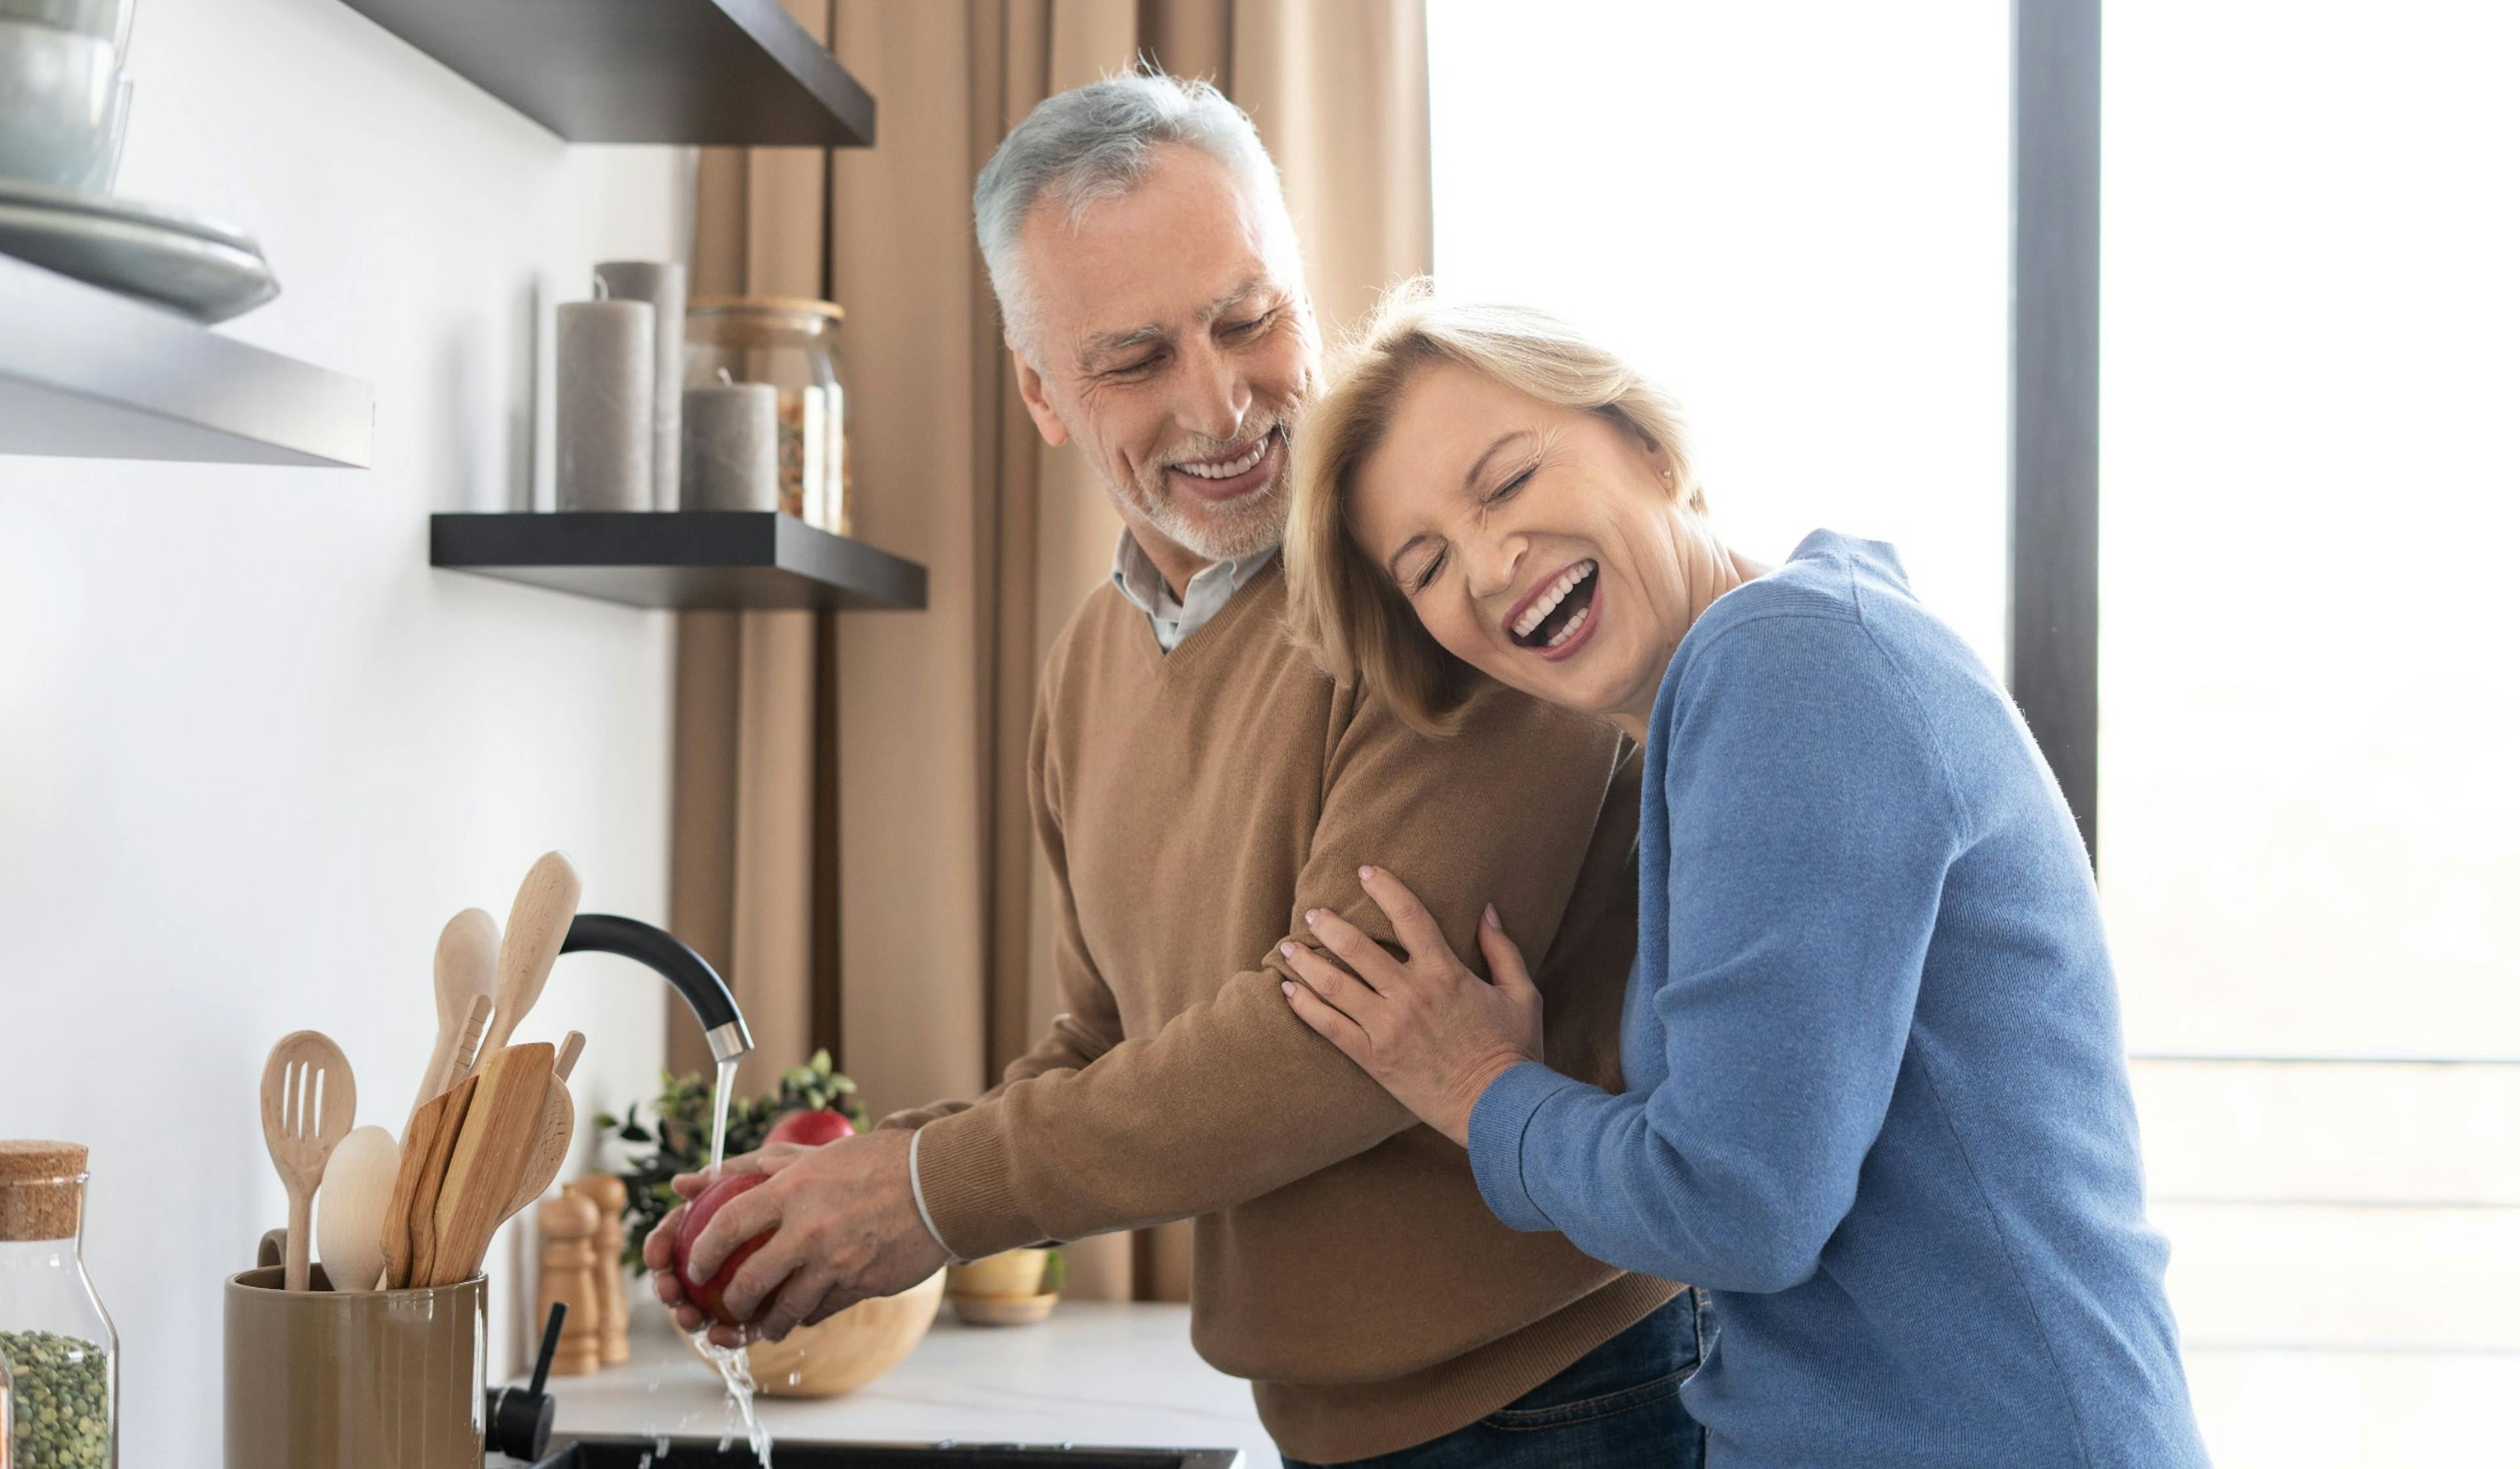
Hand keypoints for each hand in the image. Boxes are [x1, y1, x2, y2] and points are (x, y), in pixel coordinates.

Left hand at [642, 1129, 946, 1346]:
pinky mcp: (862, 1284)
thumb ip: (756, 1166)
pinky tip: (803, 1313)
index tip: (695, 1267)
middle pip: (749, 1280)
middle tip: (726, 1304)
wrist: (942, 1185)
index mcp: (794, 1189)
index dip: (703, 1252)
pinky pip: (821, 1312)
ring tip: (762, 1324)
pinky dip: (806, 1316)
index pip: (728, 1224)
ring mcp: (838, 1261)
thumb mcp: (817, 1155)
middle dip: (731, 1301)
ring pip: (785, 1309)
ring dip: (767, 1323)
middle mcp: (810, 1228)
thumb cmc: (878, 1162)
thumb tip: (691, 1181)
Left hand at [1278, 865, 1542, 1146]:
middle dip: (1329, 925)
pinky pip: (1329, 1027)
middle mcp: (1410, 993)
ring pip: (1335, 984)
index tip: (1365, 872)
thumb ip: (1502, 949)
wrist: (1499, 1109)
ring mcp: (1388, 1026)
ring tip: (1288, 947)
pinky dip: (1304, 1006)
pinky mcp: (1374, 1058)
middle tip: (1312, 913)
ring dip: (1306, 961)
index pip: (1409, 916)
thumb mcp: (1521, 994)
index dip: (1385, 889)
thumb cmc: (1515, 1051)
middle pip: (1357, 946)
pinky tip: (1287, 991)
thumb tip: (1486, 909)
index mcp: (1445, 972)